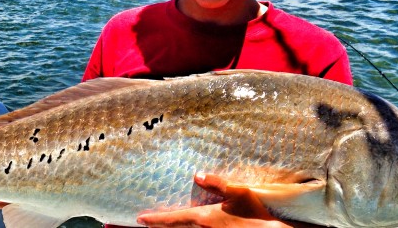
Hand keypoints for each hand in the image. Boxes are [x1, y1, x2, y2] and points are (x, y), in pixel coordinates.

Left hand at [136, 173, 294, 227]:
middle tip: (140, 223)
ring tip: (155, 225)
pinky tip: (182, 227)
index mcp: (204, 218)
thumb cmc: (258, 215)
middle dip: (155, 227)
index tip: (140, 219)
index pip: (173, 219)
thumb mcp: (239, 193)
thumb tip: (197, 175)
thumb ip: (217, 183)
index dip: (155, 220)